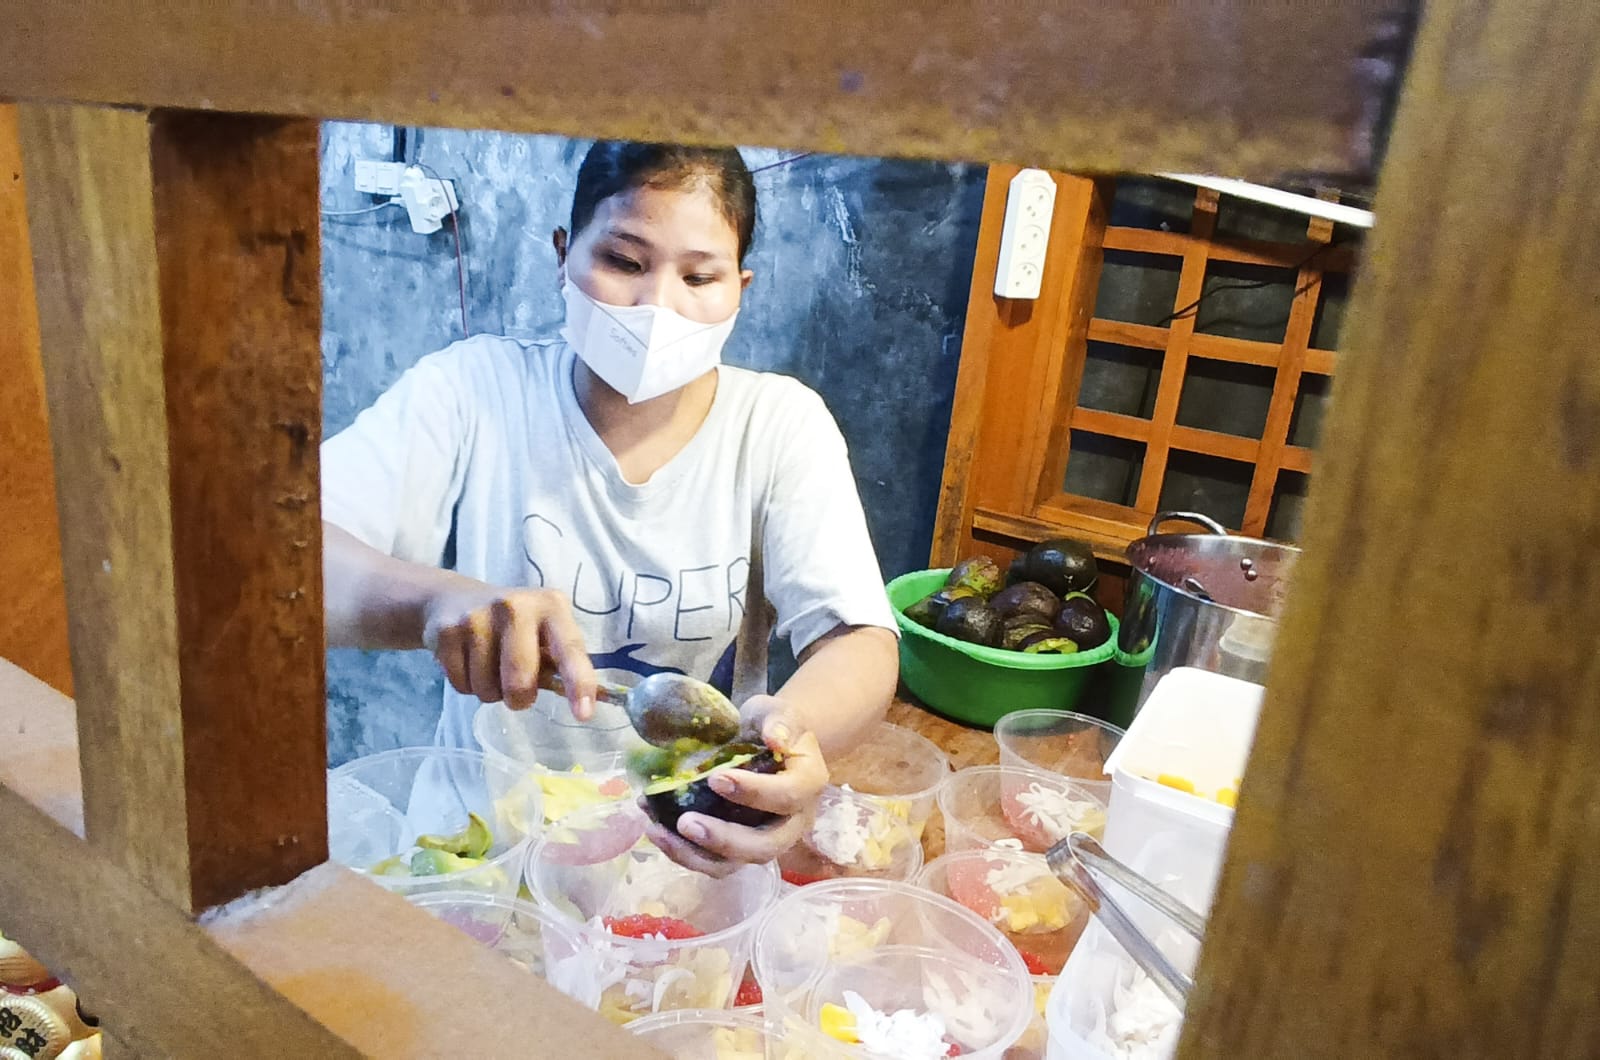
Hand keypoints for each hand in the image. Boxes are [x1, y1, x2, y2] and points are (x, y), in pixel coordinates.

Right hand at [421, 582, 598, 719]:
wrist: (454, 600)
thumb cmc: (513, 626)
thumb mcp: (542, 632)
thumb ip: (559, 662)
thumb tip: (583, 702)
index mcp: (551, 606)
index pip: (569, 649)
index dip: (578, 682)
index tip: (584, 713)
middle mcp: (516, 605)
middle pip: (520, 681)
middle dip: (519, 698)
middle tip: (516, 688)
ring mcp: (477, 616)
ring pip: (487, 689)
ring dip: (489, 691)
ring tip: (487, 665)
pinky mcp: (447, 631)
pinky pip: (461, 685)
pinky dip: (465, 684)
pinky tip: (466, 660)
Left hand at [644, 696, 828, 876]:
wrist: (765, 742)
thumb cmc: (770, 725)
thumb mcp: (777, 712)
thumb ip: (778, 720)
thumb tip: (774, 738)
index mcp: (808, 784)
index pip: (788, 797)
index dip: (754, 792)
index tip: (715, 778)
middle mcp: (793, 822)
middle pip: (765, 846)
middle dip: (723, 839)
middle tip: (685, 822)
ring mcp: (765, 840)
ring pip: (734, 864)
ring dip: (693, 854)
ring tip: (657, 831)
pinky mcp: (738, 849)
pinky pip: (713, 862)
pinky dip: (682, 852)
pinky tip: (655, 829)